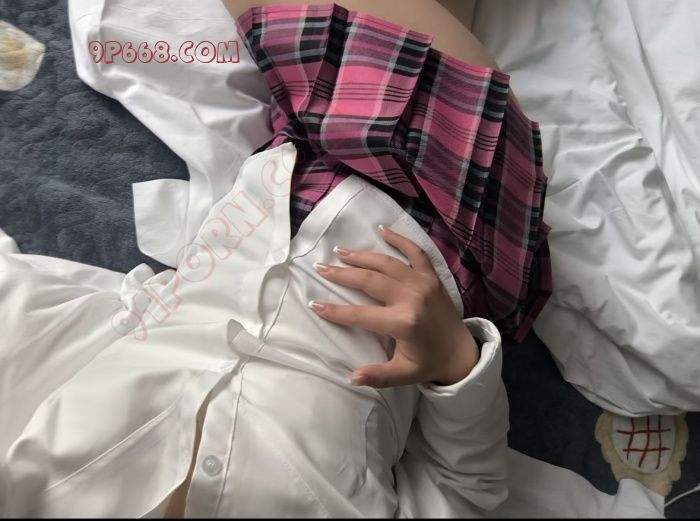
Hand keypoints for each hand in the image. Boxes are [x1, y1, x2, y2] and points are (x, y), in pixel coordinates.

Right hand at [308, 225, 479, 387]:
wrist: (462, 353)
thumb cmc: (429, 363)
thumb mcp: (403, 375)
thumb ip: (377, 376)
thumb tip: (352, 378)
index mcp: (403, 322)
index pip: (360, 314)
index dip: (336, 311)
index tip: (315, 304)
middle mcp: (412, 298)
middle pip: (370, 281)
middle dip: (342, 274)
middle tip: (321, 268)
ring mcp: (423, 283)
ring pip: (386, 263)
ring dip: (362, 255)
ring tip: (340, 251)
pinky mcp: (432, 276)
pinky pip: (415, 252)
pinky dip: (400, 239)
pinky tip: (382, 230)